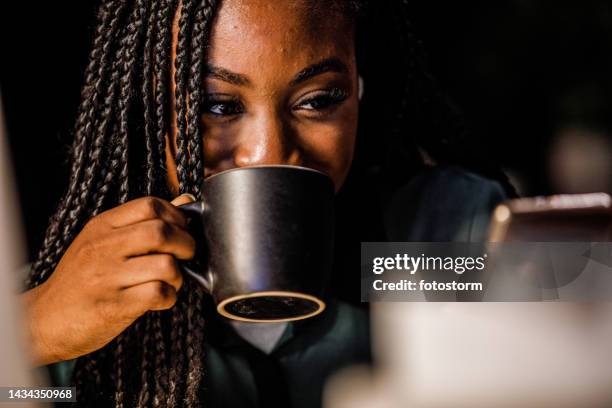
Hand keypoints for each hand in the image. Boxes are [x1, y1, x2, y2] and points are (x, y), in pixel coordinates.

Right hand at [22, 194, 195, 365]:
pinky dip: (169, 297)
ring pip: (165, 264)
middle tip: (185, 256)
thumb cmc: (81, 279)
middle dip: (186, 244)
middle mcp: (103, 248)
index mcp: (101, 227)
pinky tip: (161, 299)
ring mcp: (107, 278)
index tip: (183, 230)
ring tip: (170, 281)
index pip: (149, 205)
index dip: (177, 216)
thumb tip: (185, 202)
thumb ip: (141, 223)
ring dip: (179, 275)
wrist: (44, 320)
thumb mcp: (102, 241)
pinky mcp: (113, 306)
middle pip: (161, 232)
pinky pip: (158, 293)